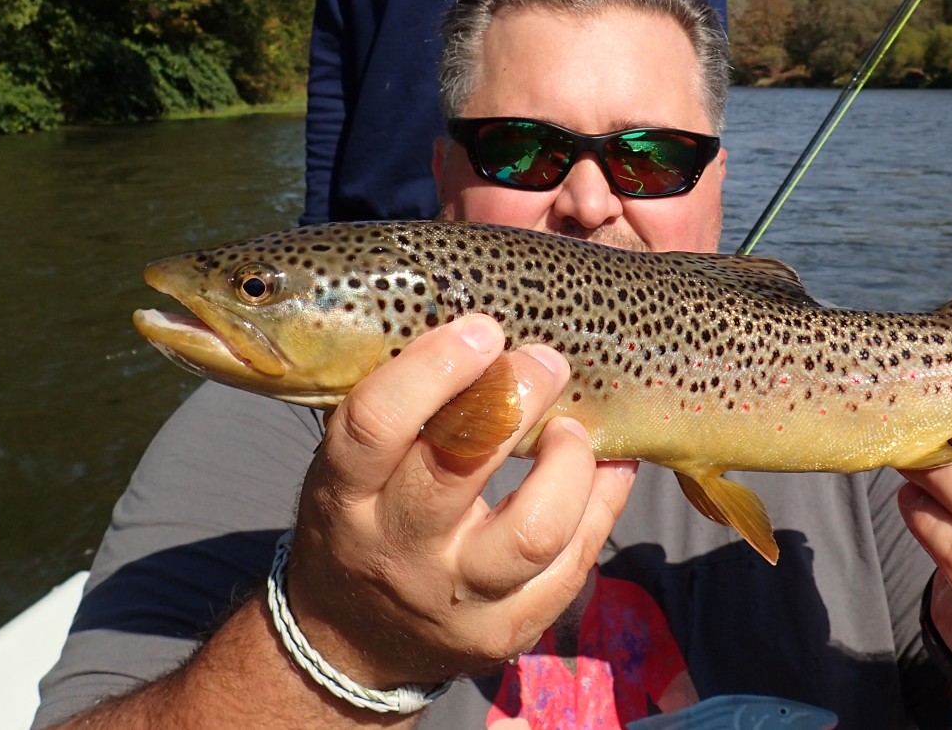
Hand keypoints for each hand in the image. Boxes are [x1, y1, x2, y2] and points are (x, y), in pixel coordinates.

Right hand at [283, 313, 638, 688]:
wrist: (352, 636)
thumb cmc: (362, 513)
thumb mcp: (351, 461)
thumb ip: (397, 399)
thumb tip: (478, 317)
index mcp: (346, 494)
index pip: (377, 424)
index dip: (434, 368)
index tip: (482, 329)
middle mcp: (396, 549)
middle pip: (461, 468)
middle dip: (515, 399)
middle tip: (547, 359)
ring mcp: (455, 599)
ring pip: (533, 531)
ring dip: (569, 463)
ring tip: (571, 430)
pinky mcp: (507, 631)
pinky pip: (572, 565)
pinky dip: (602, 503)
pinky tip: (606, 465)